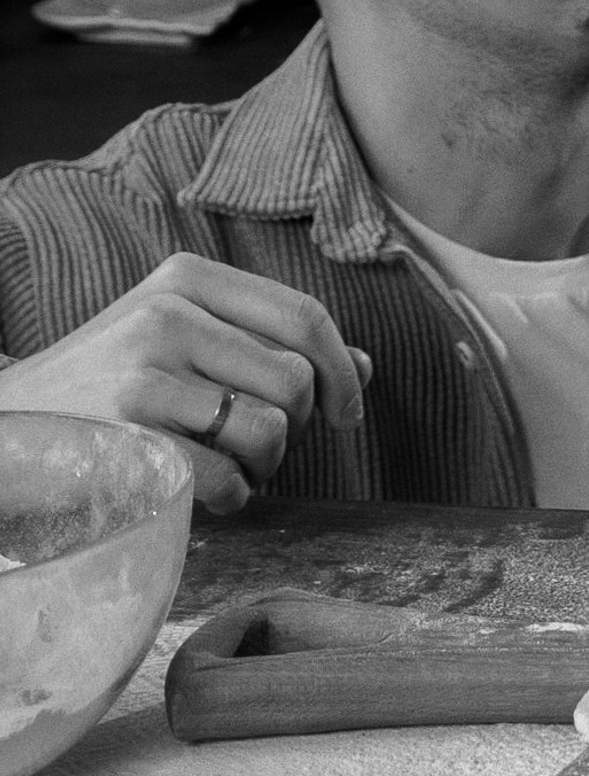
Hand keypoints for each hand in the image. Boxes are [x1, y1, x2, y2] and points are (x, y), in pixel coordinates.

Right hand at [0, 252, 370, 513]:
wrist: (2, 428)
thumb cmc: (111, 389)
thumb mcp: (185, 343)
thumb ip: (270, 348)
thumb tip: (365, 369)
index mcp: (188, 278)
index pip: (304, 316)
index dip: (343, 370)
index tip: (347, 413)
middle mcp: (167, 312)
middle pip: (296, 377)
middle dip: (297, 427)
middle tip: (263, 447)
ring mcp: (142, 370)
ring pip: (270, 427)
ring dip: (267, 466)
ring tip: (233, 467)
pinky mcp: (126, 432)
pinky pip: (227, 476)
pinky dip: (234, 497)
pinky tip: (210, 494)